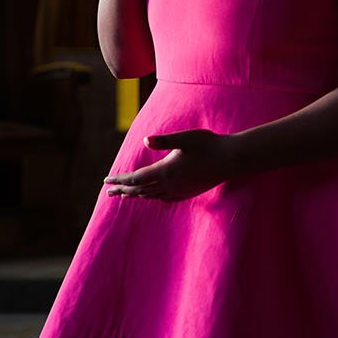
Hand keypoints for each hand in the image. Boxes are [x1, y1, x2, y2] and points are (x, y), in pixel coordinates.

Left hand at [103, 128, 237, 200]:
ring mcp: (179, 190)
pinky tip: (151, 196)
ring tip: (125, 195)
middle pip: (140, 190)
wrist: (231, 160)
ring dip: (136, 194)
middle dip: (123, 190)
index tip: (107, 181)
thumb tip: (145, 140)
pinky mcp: (187, 192)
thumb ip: (164, 140)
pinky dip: (152, 197)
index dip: (120, 179)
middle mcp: (170, 184)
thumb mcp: (186, 138)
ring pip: (151, 195)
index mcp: (166, 170)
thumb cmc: (208, 145)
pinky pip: (164, 198)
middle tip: (108, 192)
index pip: (136, 178)